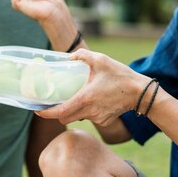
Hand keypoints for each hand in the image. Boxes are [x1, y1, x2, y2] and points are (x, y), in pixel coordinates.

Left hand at [35, 49, 150, 125]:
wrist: (141, 92)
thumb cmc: (120, 75)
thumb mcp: (100, 60)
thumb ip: (82, 56)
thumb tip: (69, 56)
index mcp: (85, 99)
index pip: (59, 112)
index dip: (45, 113)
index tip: (37, 110)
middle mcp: (89, 112)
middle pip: (65, 118)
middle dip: (57, 112)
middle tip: (54, 102)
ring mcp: (97, 118)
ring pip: (77, 117)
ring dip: (73, 110)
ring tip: (77, 96)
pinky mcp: (104, 121)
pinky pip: (90, 117)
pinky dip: (87, 111)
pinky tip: (94, 100)